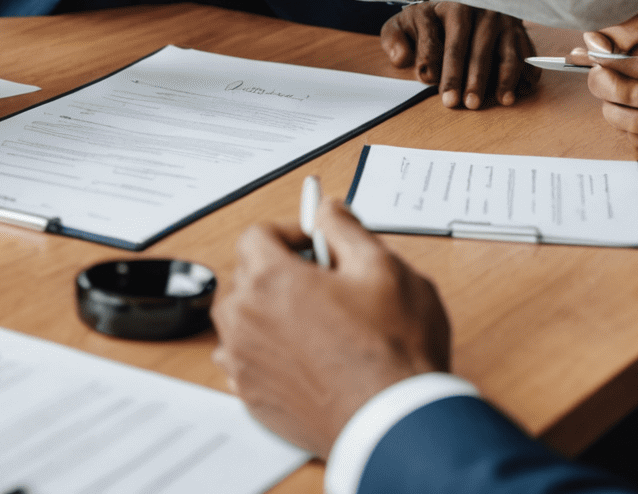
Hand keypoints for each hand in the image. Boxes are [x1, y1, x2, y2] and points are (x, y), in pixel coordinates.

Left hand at [212, 203, 450, 455]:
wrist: (395, 426)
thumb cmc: (392, 355)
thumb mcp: (382, 267)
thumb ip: (345, 228)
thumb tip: (328, 211)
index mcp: (269, 280)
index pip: (257, 234)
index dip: (289, 232)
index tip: (314, 243)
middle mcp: (245, 318)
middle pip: (247, 273)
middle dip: (281, 270)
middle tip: (324, 284)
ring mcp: (244, 360)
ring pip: (243, 316)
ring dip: (268, 310)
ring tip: (315, 321)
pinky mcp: (250, 395)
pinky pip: (243, 356)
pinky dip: (264, 349)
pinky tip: (301, 354)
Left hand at [382, 1, 539, 109]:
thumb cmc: (429, 20)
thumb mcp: (404, 23)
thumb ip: (394, 39)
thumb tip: (401, 60)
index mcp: (449, 5)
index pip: (448, 38)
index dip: (444, 66)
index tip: (439, 90)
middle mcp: (480, 9)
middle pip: (477, 47)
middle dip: (473, 78)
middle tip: (467, 103)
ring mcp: (502, 19)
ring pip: (506, 51)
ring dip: (505, 78)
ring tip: (502, 100)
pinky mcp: (519, 30)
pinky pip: (527, 53)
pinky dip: (527, 72)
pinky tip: (520, 90)